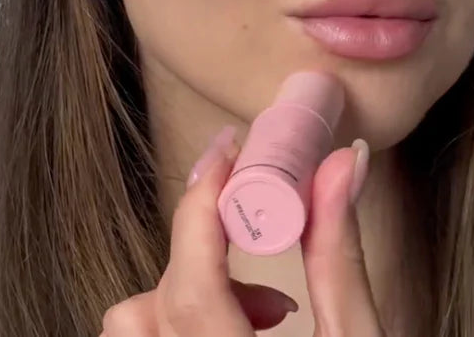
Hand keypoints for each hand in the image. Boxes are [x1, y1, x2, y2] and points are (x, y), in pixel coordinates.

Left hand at [99, 128, 385, 335]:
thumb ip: (340, 254)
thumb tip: (340, 164)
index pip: (192, 288)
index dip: (201, 207)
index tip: (227, 154)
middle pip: (151, 308)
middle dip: (207, 259)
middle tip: (269, 263)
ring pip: (133, 331)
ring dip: (187, 295)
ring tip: (261, 311)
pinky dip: (179, 323)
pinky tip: (241, 332)